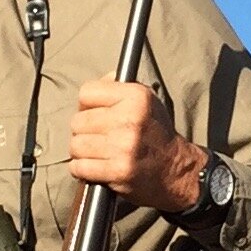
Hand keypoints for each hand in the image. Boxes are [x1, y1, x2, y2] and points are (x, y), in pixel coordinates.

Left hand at [65, 80, 208, 213]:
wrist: (174, 169)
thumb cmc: (155, 132)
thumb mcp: (146, 99)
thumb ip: (119, 86)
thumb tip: (102, 79)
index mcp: (136, 96)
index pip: (86, 92)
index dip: (86, 104)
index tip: (95, 113)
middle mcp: (130, 119)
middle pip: (77, 121)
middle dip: (83, 131)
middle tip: (97, 136)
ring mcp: (124, 146)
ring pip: (76, 145)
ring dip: (81, 152)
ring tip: (97, 153)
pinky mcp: (118, 171)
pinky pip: (79, 167)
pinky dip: (82, 169)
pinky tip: (94, 167)